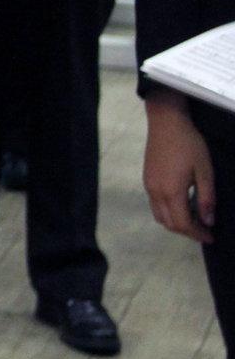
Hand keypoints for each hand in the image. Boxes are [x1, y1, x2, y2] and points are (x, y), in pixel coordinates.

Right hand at [145, 88, 215, 242]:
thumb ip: (207, 198)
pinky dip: (170, 211)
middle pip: (169, 224)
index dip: (198, 233)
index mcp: (171, 191)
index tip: (212, 236)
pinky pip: (156, 205)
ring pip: (160, 216)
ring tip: (195, 215)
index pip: (182, 224)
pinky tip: (183, 202)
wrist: (166, 123)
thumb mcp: (205, 171)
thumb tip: (209, 221)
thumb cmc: (189, 145)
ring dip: (177, 221)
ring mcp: (148, 186)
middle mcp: (155, 192)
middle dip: (188, 231)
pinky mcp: (147, 180)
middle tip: (206, 227)